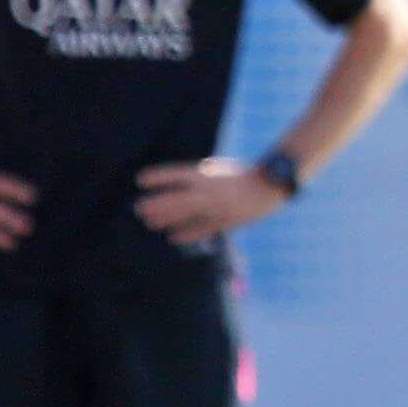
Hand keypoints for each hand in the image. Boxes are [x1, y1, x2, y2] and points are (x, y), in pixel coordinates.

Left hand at [137, 158, 289, 246]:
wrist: (268, 186)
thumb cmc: (241, 175)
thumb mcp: (218, 169)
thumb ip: (197, 178)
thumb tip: (174, 188)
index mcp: (207, 175)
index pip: (176, 174)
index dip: (158, 177)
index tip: (140, 180)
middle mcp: (208, 191)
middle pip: (175, 198)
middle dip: (156, 204)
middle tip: (139, 208)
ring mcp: (215, 207)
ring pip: (185, 215)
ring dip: (166, 219)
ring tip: (150, 223)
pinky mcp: (224, 221)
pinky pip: (200, 229)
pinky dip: (185, 233)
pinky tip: (172, 237)